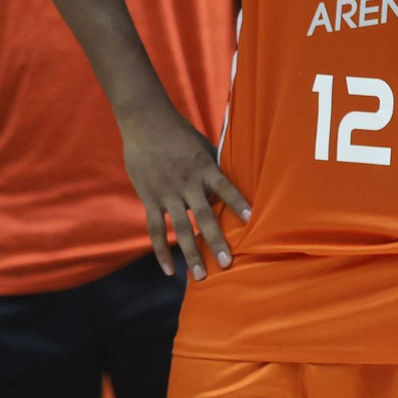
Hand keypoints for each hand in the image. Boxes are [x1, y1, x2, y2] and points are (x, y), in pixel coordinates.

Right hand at [120, 103, 249, 280]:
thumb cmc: (178, 132)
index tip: (252, 218)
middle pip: (204, 216)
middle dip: (216, 241)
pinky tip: (169, 269)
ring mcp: (167, 193)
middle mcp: (187, 184)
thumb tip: (226, 190)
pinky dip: (162, 250)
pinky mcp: (150, 198)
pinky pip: (155, 229)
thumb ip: (213, 168)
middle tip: (227, 264)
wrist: (145, 121)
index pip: (225, 187)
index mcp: (204, 168)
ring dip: (191, 253)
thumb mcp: (202, 146)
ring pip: (180, 229)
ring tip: (200, 276)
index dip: (238, 202)